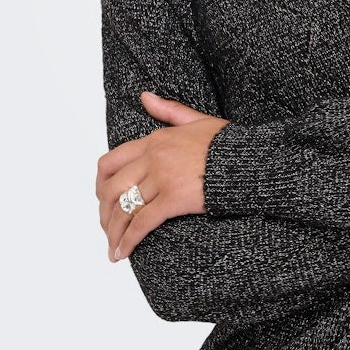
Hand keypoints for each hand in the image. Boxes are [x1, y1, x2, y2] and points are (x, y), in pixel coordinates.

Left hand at [95, 91, 228, 262]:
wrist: (248, 160)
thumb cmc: (227, 143)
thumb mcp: (196, 120)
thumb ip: (168, 110)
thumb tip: (144, 96)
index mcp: (155, 139)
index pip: (111, 162)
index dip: (101, 185)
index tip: (102, 200)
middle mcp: (153, 158)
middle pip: (111, 188)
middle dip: (104, 213)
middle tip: (108, 229)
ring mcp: (162, 178)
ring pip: (123, 209)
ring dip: (113, 232)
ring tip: (113, 248)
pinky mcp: (173, 199)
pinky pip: (141, 223)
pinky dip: (127, 240)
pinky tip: (122, 252)